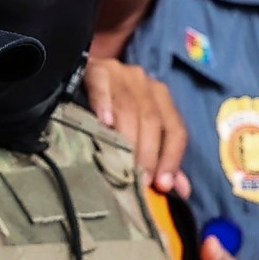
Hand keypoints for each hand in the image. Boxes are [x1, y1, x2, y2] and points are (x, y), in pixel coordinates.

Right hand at [84, 58, 189, 195]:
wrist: (77, 74)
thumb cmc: (112, 110)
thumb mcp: (138, 131)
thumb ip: (160, 159)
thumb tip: (181, 190)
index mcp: (161, 98)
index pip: (175, 129)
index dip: (172, 158)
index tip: (162, 185)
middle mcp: (145, 83)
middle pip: (153, 120)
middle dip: (148, 153)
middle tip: (138, 181)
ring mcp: (120, 73)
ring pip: (129, 107)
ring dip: (128, 138)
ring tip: (122, 163)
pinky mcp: (96, 69)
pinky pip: (102, 86)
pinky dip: (104, 104)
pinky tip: (103, 122)